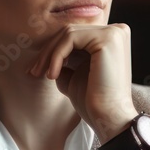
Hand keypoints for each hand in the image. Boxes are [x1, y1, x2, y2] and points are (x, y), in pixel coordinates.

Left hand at [28, 23, 137, 141]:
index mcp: (110, 39)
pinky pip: (70, 39)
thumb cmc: (93, 101)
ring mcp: (114, 33)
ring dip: (49, 55)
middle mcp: (116, 31)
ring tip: (41, 74)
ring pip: (68, 34)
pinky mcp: (108, 38)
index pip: (74, 36)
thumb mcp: (74, 75)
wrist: (108, 118)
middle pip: (70, 32)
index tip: (35, 69)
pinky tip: (53, 75)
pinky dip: (56, 56)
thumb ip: (65, 60)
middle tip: (32, 71)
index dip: (51, 51)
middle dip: (47, 52)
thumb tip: (46, 51)